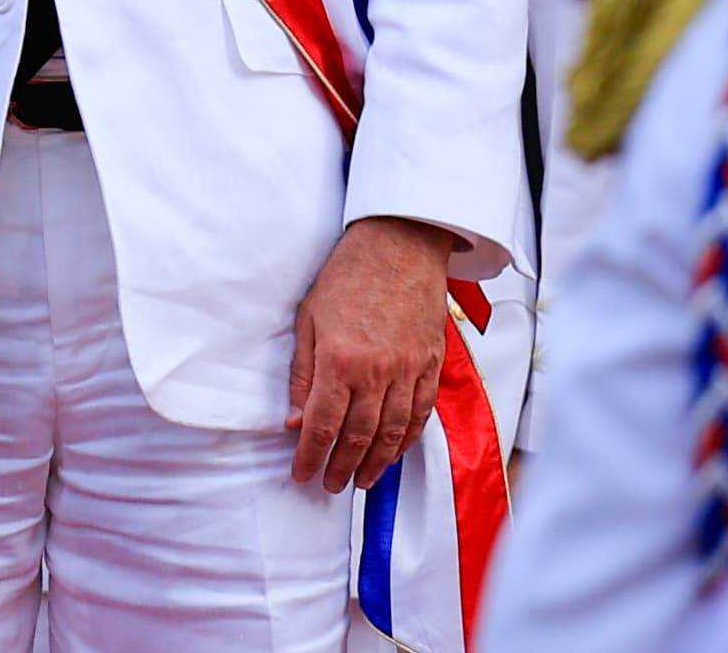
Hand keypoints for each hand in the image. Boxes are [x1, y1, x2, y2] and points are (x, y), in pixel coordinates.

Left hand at [286, 216, 453, 493]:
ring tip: (361, 480)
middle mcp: (376, 372)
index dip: (311, 457)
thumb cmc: (347, 276)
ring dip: (376, 462)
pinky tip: (394, 452)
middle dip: (341, 467)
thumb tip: (295, 421)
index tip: (303, 475)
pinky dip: (407, 439)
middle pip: (358, 437)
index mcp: (339, 360)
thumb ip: (303, 374)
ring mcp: (408, 370)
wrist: (400, 243)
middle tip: (331, 485)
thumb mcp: (309, 319)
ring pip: (393, 432)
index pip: (322, 425)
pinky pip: (421, 413)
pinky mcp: (431, 364)